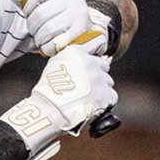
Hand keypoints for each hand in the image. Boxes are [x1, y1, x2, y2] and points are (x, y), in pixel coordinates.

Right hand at [0, 43, 116, 158]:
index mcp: (78, 53)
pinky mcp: (106, 95)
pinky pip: (112, 97)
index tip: (91, 70)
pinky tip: (94, 105)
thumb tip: (82, 62)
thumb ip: (71, 59)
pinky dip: (105, 102)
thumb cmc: (48, 90)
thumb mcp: (55, 65)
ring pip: (108, 83)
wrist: (49, 110)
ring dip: (102, 89)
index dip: (92, 64)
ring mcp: (99, 79)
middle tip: (87, 87)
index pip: (95, 50)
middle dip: (98, 76)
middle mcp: (91, 63)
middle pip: (104, 68)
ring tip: (88, 98)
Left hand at [19, 0, 95, 55]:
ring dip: (40, 39)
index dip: (28, 8)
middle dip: (33, 27)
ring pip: (46, 30)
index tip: (30, 15)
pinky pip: (54, 43)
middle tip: (38, 31)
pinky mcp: (81, 33)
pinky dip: (48, 48)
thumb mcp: (48, 2)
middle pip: (39, 14)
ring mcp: (78, 15)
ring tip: (45, 38)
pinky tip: (52, 45)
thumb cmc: (61, 17)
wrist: (88, 31)